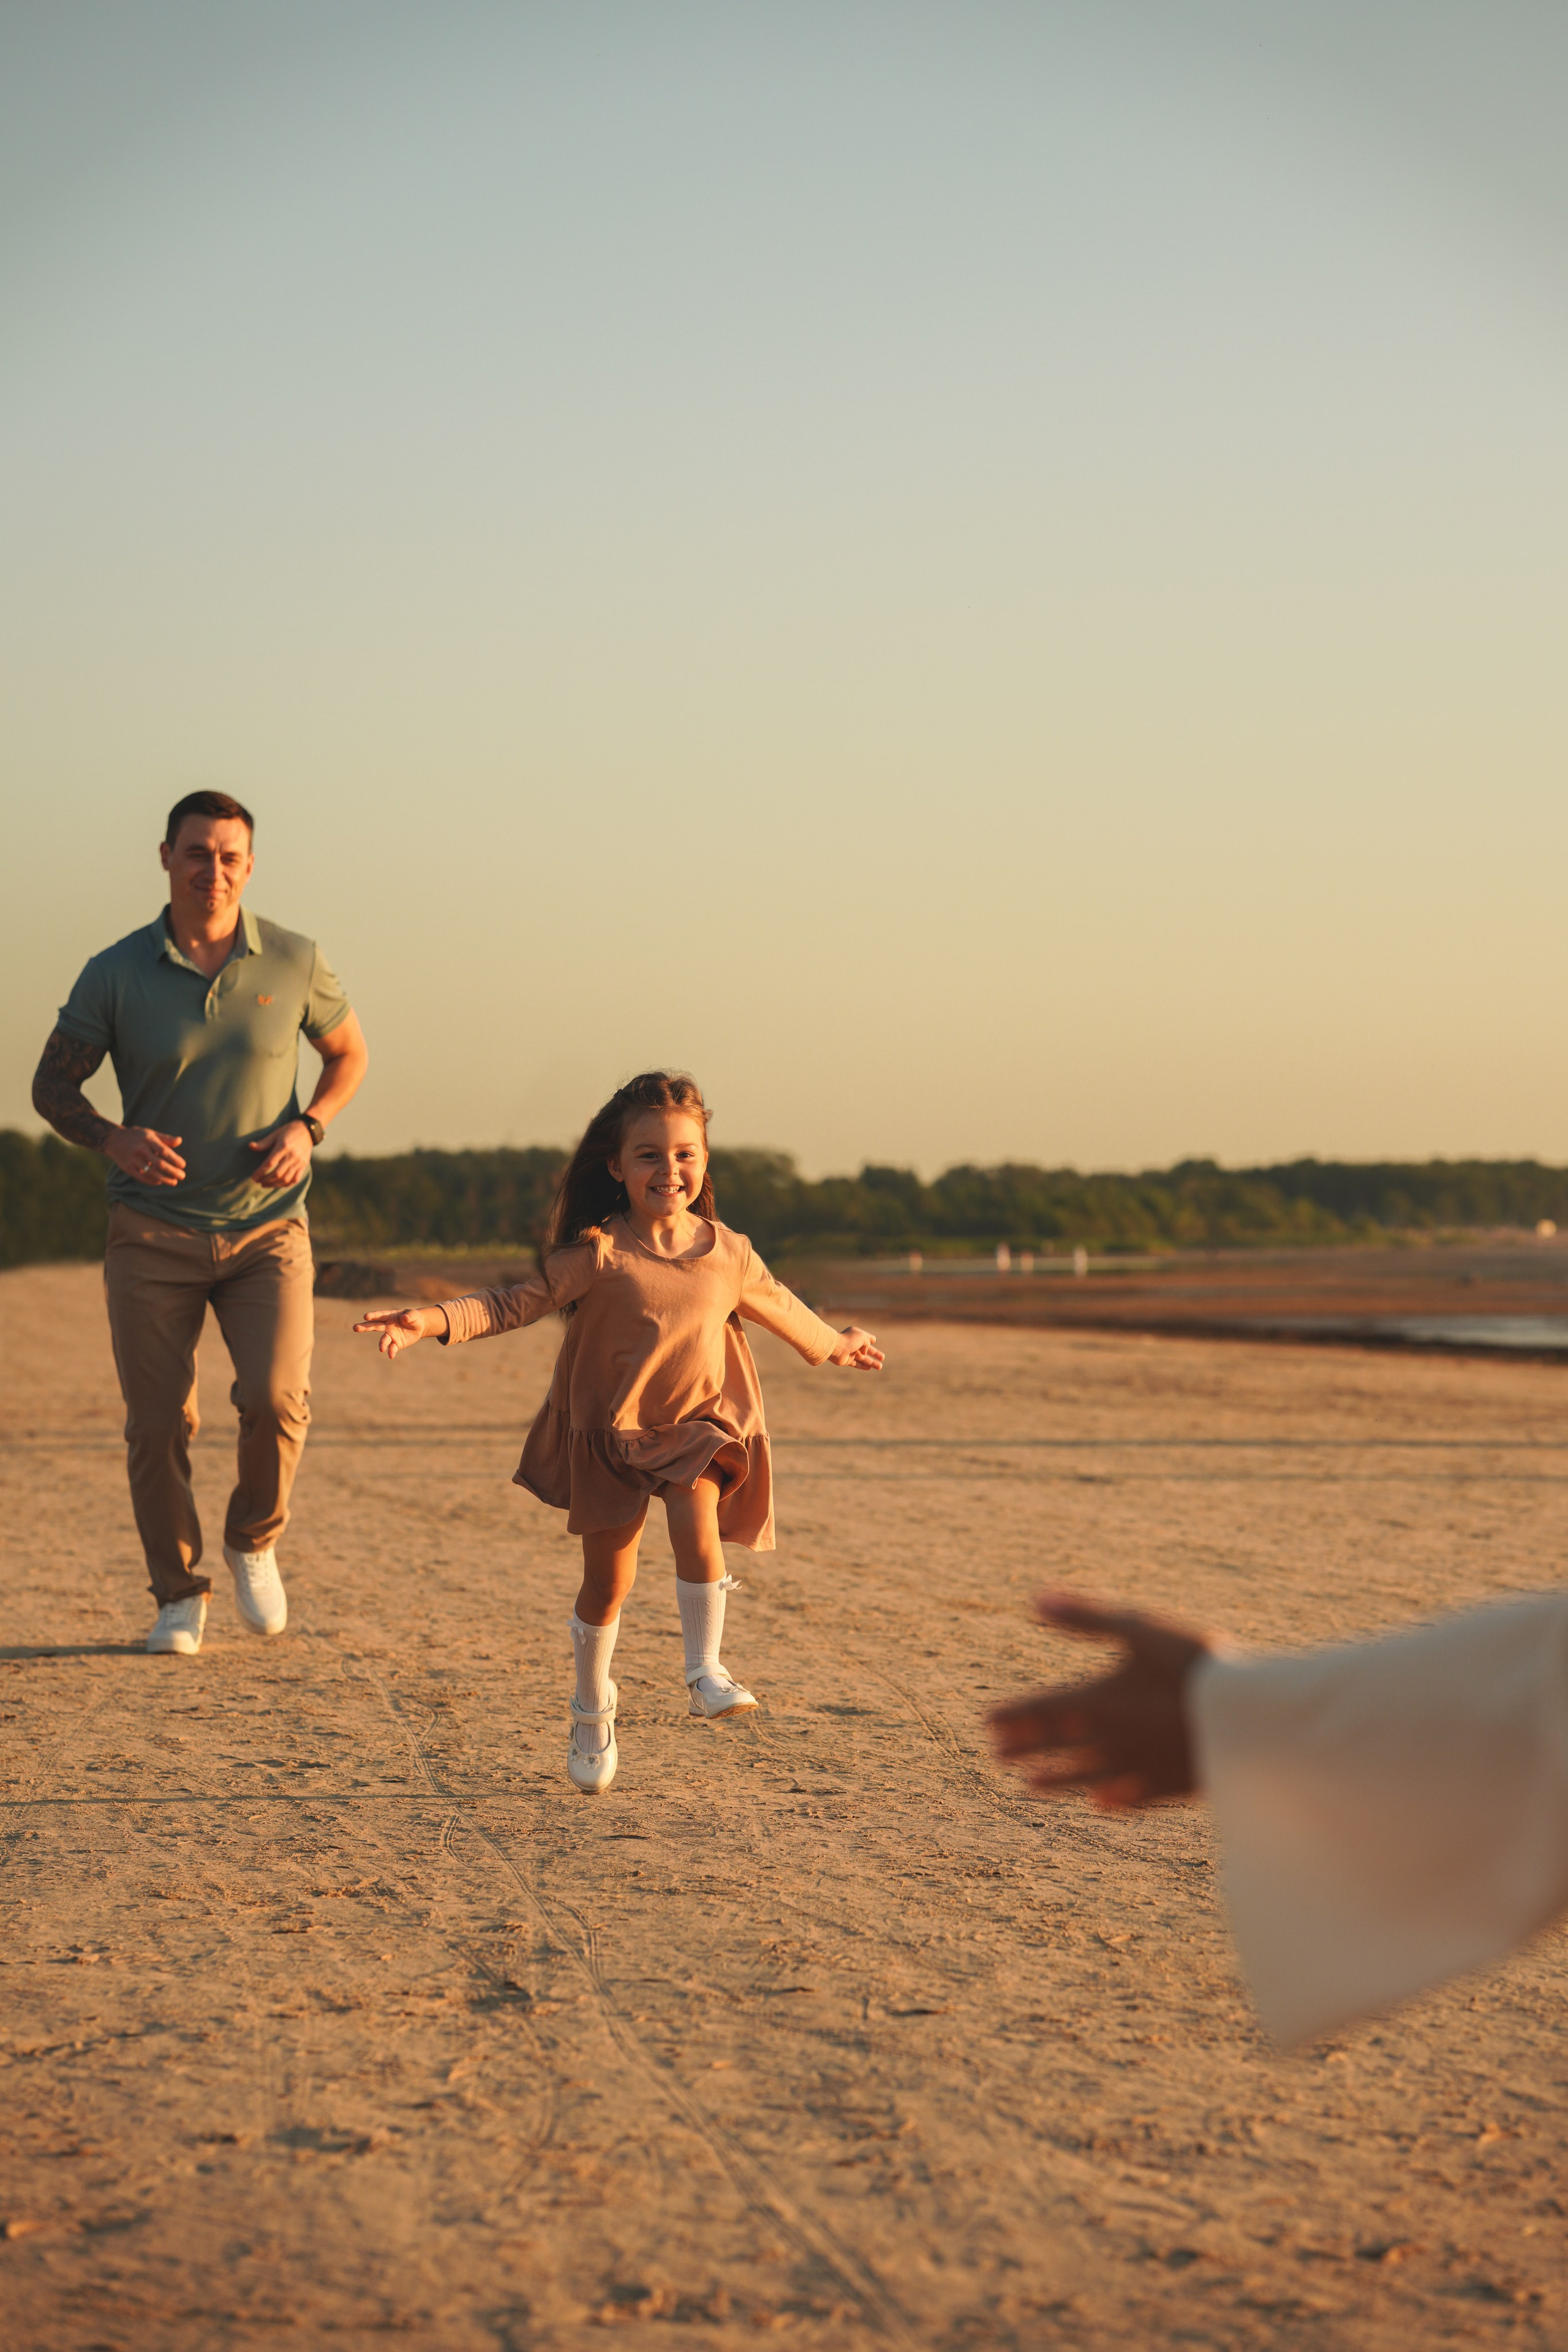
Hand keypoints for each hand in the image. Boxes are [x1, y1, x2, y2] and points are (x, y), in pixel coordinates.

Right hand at [106, 1124, 184, 1185]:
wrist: (114, 1139)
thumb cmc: (137, 1136)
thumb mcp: (150, 1133)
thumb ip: (165, 1138)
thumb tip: (180, 1141)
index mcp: (148, 1140)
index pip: (164, 1151)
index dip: (175, 1159)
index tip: (183, 1165)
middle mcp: (140, 1150)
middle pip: (159, 1163)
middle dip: (172, 1171)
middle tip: (182, 1176)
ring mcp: (133, 1160)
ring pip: (151, 1172)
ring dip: (164, 1179)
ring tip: (174, 1182)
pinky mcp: (128, 1168)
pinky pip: (142, 1177)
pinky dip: (152, 1181)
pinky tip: (160, 1182)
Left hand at [249, 1119, 313, 1188]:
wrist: (307, 1131)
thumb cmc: (288, 1131)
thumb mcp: (275, 1134)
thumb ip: (263, 1143)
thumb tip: (250, 1146)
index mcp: (284, 1146)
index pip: (270, 1163)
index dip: (260, 1172)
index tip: (253, 1177)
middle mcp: (292, 1155)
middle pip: (278, 1173)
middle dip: (266, 1180)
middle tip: (258, 1182)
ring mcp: (299, 1162)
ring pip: (286, 1179)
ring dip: (274, 1184)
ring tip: (265, 1185)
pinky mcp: (304, 1165)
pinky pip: (295, 1179)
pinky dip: (286, 1185)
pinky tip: (278, 1184)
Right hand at [352, 1306, 446, 1358]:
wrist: (418, 1327)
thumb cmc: (414, 1318)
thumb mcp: (414, 1315)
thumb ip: (409, 1316)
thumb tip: (404, 1318)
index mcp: (390, 1316)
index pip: (380, 1315)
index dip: (373, 1315)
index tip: (366, 1316)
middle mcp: (387, 1326)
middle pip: (374, 1326)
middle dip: (365, 1327)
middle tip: (355, 1328)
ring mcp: (390, 1335)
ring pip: (384, 1339)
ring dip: (382, 1344)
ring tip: (381, 1349)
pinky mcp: (396, 1344)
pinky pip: (392, 1348)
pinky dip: (391, 1351)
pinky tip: (391, 1355)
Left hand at [829, 1325, 883, 1370]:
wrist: (835, 1348)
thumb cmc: (849, 1340)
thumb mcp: (862, 1337)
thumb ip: (867, 1343)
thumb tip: (865, 1353)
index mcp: (856, 1335)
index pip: (865, 1337)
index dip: (870, 1339)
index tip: (874, 1340)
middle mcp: (853, 1343)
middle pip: (866, 1349)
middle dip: (875, 1353)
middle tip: (882, 1358)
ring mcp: (850, 1352)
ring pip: (863, 1358)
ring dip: (871, 1362)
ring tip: (880, 1367)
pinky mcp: (846, 1360)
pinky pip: (856, 1363)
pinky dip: (862, 1366)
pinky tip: (869, 1368)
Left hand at [986, 1592, 1214, 1810]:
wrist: (1248, 1717)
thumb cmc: (1193, 1664)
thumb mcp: (1138, 1628)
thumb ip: (1086, 1617)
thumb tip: (1034, 1600)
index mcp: (1098, 1698)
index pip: (1044, 1710)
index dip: (1015, 1716)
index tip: (988, 1723)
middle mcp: (1110, 1738)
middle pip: (1058, 1745)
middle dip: (1026, 1749)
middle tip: (996, 1756)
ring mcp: (1138, 1766)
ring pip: (1085, 1777)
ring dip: (1056, 1780)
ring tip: (1030, 1787)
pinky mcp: (1168, 1786)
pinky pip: (1130, 1797)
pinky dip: (1109, 1801)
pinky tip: (1100, 1805)